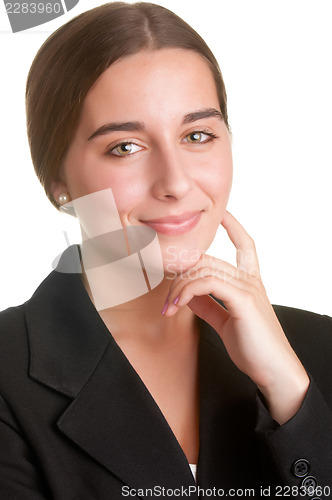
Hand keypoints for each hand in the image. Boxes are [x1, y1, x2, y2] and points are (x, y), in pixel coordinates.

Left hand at [162, 211, 308, 424]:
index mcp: (249, 282)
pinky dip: (187, 292)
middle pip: (207, 260)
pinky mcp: (243, 299)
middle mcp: (250, 279)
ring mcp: (248, 287)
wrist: (273, 371)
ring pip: (203, 269)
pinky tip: (177, 305)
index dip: (234, 227)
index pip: (245, 245)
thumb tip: (189, 295)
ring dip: (178, 287)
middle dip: (180, 275)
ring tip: (169, 307)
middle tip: (166, 298)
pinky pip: (207, 283)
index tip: (223, 214)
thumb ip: (209, 306)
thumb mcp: (225, 321)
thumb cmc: (253, 348)